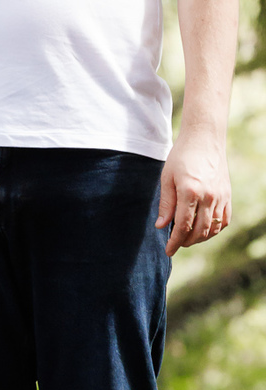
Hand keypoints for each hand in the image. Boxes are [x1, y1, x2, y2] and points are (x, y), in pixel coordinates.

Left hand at [157, 131, 230, 255]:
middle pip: (199, 231)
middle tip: (176, 244)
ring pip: (213, 228)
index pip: (183, 226)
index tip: (168, 251)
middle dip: (186, 242)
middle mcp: (208, 197)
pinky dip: (215, 230)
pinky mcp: (227, 195)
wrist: (204, 139)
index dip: (175, 242)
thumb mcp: (167, 178)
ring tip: (188, 238)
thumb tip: (161, 226)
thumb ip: (166, 203)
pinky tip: (205, 230)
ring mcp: (221, 196)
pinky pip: (224, 220)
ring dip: (200, 238)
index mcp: (190, 192)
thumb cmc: (181, 156)